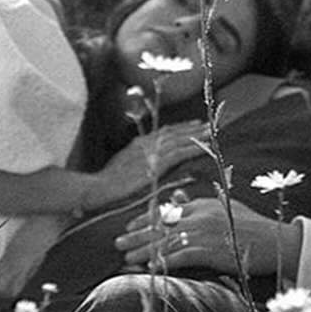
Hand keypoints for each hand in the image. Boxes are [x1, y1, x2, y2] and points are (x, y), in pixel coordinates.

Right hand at [90, 122, 206, 206]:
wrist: (98, 187)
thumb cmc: (105, 184)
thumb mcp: (120, 169)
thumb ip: (134, 164)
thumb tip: (144, 166)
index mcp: (137, 144)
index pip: (163, 132)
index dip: (179, 127)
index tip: (193, 124)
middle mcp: (146, 144)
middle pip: (174, 132)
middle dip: (192, 128)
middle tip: (209, 123)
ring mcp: (151, 153)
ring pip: (180, 140)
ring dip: (197, 135)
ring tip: (212, 131)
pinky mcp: (156, 164)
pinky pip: (180, 153)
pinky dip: (194, 148)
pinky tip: (206, 147)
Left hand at [115, 196, 303, 278]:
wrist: (276, 242)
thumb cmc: (252, 227)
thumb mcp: (224, 209)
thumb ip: (197, 204)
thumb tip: (174, 199)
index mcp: (202, 206)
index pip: (166, 212)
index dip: (145, 220)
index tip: (129, 226)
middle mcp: (200, 217)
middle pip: (160, 227)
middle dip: (136, 235)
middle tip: (117, 242)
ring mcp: (204, 234)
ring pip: (166, 243)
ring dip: (144, 252)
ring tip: (126, 258)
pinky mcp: (211, 251)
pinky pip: (180, 257)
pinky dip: (163, 262)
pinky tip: (149, 268)